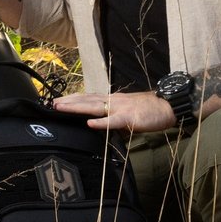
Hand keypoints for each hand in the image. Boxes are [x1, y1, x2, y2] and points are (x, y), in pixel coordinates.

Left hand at [53, 90, 175, 134]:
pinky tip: (90, 123)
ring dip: (77, 107)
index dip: (74, 98)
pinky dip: (101, 122)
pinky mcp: (129, 118)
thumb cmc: (149, 110)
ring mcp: (120, 108)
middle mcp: (113, 101)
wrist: (168, 106)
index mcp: (113, 100)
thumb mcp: (127, 111)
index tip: (58, 99)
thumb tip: (101, 124)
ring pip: (94, 107)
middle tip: (52, 103)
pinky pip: (113, 121)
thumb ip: (114, 116)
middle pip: (87, 100)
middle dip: (69, 102)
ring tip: (61, 107)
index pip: (89, 97)